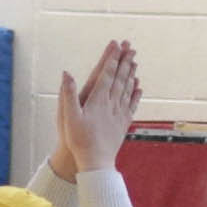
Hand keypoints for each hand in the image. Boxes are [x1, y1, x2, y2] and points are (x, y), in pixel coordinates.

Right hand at [58, 39, 140, 174]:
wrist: (96, 162)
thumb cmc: (78, 140)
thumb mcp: (68, 116)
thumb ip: (68, 94)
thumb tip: (66, 73)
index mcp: (98, 101)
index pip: (107, 74)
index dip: (112, 58)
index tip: (117, 45)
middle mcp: (111, 104)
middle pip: (120, 78)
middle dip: (125, 62)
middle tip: (131, 47)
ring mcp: (119, 114)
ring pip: (127, 89)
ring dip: (131, 74)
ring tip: (135, 62)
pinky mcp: (123, 124)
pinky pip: (131, 105)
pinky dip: (135, 94)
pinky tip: (139, 87)